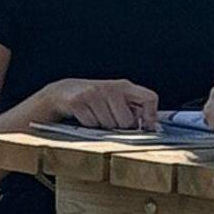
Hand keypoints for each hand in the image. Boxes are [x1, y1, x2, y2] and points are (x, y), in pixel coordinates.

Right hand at [28, 76, 160, 130]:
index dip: (150, 116)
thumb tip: (151, 127)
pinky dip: (88, 125)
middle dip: (119, 126)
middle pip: (127, 121)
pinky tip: (84, 117)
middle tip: (109, 120)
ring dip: (102, 126)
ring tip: (95, 116)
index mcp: (124, 86)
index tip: (145, 126)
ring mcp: (93, 93)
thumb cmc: (94, 100)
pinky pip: (91, 124)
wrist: (62, 92)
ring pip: (109, 125)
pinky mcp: (77, 101)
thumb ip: (133, 109)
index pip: (149, 98)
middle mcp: (110, 87)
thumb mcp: (115, 100)